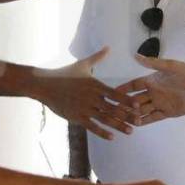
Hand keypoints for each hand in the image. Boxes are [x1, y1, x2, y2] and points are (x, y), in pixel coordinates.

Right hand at [33, 47, 147, 136]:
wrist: (45, 84)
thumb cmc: (64, 73)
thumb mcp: (82, 64)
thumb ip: (97, 58)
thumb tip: (108, 47)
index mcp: (95, 85)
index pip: (115, 94)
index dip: (127, 100)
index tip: (138, 106)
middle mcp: (92, 97)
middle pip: (114, 108)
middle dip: (128, 116)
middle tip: (140, 122)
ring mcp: (84, 108)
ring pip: (105, 119)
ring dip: (119, 126)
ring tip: (130, 131)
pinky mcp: (76, 117)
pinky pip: (92, 126)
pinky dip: (102, 132)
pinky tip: (112, 137)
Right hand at [117, 55, 184, 125]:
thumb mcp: (169, 66)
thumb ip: (152, 63)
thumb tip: (135, 55)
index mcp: (152, 80)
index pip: (134, 85)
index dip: (124, 88)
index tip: (112, 91)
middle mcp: (153, 92)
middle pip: (136, 99)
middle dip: (125, 104)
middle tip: (113, 109)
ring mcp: (160, 103)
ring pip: (143, 110)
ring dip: (134, 114)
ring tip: (122, 119)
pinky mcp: (167, 112)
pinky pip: (153, 117)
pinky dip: (145, 121)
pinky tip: (136, 124)